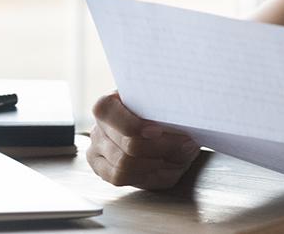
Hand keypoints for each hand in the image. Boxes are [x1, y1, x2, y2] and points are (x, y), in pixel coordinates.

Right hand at [87, 91, 201, 188]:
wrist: (150, 118)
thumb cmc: (156, 108)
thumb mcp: (162, 104)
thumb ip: (169, 115)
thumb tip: (187, 141)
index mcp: (107, 105)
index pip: (110, 114)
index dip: (134, 125)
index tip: (158, 131)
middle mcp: (98, 130)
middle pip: (126, 147)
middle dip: (161, 149)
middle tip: (187, 146)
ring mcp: (97, 153)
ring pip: (124, 168)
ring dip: (158, 165)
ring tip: (180, 157)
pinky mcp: (103, 171)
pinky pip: (125, 180)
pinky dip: (150, 176)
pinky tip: (167, 167)